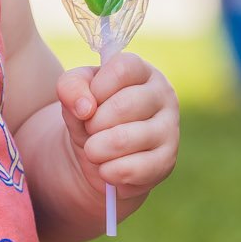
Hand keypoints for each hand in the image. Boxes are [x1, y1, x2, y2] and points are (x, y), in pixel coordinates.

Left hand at [55, 51, 179, 209]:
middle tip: (89, 129)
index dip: (97, 89)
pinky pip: (134, 169)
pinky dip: (109, 172)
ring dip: (96, 149)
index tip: (89, 103)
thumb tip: (84, 107)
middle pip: (124, 105)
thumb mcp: (74, 93)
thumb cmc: (92, 113)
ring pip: (125, 139)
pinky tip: (106, 168)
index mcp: (142, 71)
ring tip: (93, 150)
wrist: (100, 153)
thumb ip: (71, 87)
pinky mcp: (167, 161)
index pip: (122, 69)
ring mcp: (169, 128)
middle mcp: (163, 95)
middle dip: (93, 123)